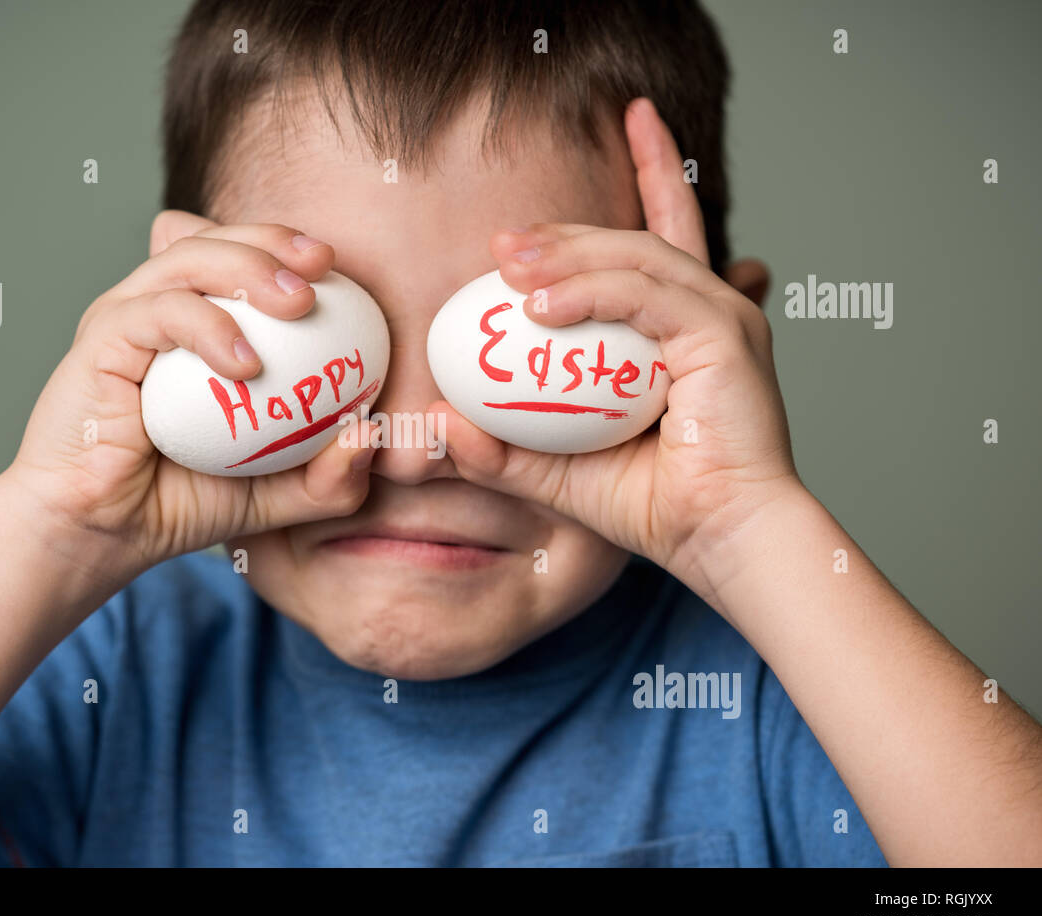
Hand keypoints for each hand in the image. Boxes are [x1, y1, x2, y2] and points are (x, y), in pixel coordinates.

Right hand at [6, 214, 376, 579]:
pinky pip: (161, 311)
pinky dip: (209, 327)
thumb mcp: (276, 495)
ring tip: (300, 304)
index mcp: (198, 324)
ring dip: (250, 268)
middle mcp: (159, 307)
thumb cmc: (178, 504)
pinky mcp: (101, 339)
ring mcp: (127, 316)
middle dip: (276, 240)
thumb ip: (328, 477)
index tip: (342, 273)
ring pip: (189, 258)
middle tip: (325, 270)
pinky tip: (246, 364)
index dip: (290, 249)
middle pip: (219, 239)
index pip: (243, 258)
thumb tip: (372, 434)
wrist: (100, 534)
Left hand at [432, 98, 801, 600]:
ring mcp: (720, 315)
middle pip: (630, 242)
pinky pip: (648, 294)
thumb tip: (437, 425)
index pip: (657, 235)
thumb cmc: (654, 505)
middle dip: (564, 233)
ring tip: (509, 266)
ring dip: (569, 255)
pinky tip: (542, 306)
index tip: (621, 127)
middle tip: (502, 243)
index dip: (646, 172)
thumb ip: (501, 448)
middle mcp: (706, 308)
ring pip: (637, 258)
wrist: (718, 540)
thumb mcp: (558, 471)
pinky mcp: (725, 334)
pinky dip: (594, 291)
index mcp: (679, 326)